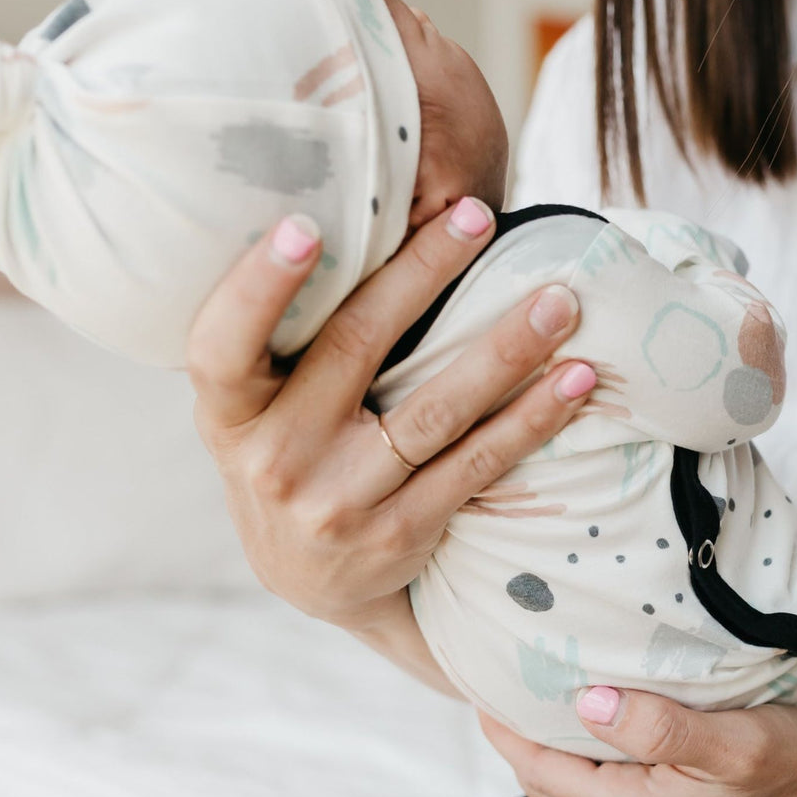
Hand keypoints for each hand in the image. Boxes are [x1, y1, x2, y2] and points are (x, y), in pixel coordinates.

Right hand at [186, 201, 595, 636]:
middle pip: (354, 350)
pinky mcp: (400, 533)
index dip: (258, 289)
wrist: (308, 580)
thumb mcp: (250, 413)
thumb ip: (278, 346)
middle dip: (421, 275)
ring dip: (505, 350)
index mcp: (230, 417)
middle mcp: (277, 461)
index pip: (222, 348)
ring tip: (560, 302)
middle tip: (478, 216)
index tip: (303, 227)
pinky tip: (574, 382)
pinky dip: (529, 419)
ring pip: (435, 411)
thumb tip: (350, 223)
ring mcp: (341, 503)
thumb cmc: (284, 458)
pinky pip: (474, 465)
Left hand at [479, 689, 796, 796]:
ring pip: (573, 780)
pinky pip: (602, 777)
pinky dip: (580, 747)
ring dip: (545, 742)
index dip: (503, 730)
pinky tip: (585, 714)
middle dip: (514, 736)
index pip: (541, 771)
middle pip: (547, 779)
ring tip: (527, 693)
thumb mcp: (732, 742)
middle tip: (492, 683)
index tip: (477, 686)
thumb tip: (584, 703)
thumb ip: (658, 726)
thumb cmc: (796, 765)